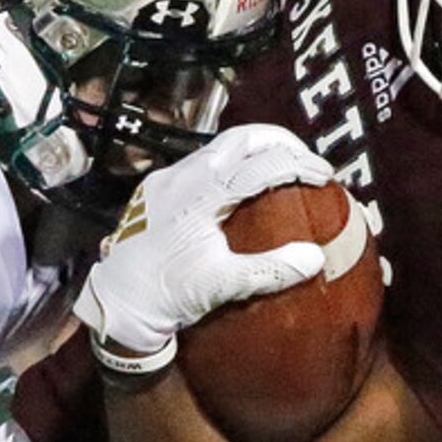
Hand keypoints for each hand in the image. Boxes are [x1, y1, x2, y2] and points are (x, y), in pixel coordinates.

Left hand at [75, 125, 333, 370]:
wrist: (116, 303)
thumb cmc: (167, 295)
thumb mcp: (221, 286)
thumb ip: (270, 270)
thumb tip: (315, 257)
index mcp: (200, 194)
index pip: (261, 165)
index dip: (299, 164)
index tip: (325, 175)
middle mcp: (181, 176)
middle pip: (240, 138)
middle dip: (279, 141)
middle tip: (307, 158)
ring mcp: (165, 179)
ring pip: (218, 147)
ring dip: (253, 150)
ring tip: (280, 166)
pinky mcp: (155, 188)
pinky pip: (199, 163)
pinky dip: (229, 164)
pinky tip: (241, 185)